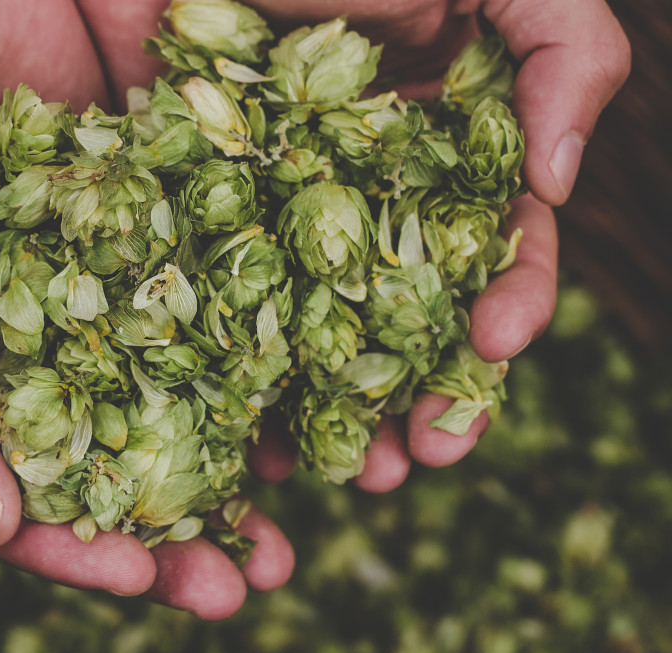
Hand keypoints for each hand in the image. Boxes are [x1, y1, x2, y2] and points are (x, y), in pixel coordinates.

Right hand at [0, 0, 291, 620]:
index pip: (24, 494)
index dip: (79, 549)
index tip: (144, 582)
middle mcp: (39, 350)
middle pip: (118, 460)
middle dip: (178, 528)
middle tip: (241, 581)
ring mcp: (102, 286)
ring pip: (181, 389)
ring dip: (235, 458)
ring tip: (289, 516)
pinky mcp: (154, 216)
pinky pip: (216, 291)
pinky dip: (256, 346)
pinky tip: (299, 396)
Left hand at [76, 0, 626, 491]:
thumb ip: (567, 54)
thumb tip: (558, 184)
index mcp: (450, 154)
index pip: (497, 252)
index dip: (507, 307)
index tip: (490, 350)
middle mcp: (374, 199)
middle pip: (409, 321)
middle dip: (419, 399)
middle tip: (411, 465)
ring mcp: (290, 216)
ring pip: (323, 335)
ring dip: (338, 413)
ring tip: (345, 472)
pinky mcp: (213, 219)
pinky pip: (232, 310)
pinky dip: (244, 375)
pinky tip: (252, 433)